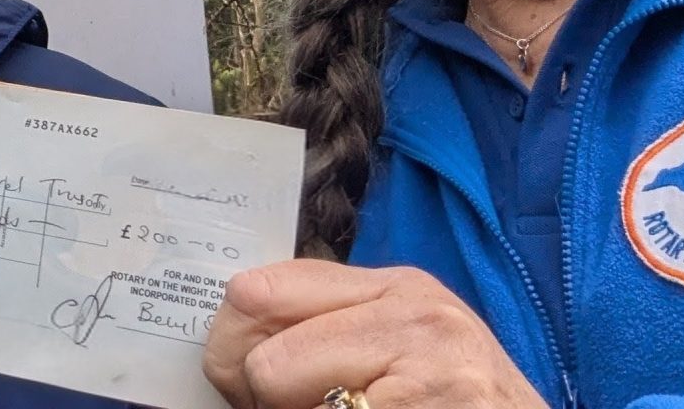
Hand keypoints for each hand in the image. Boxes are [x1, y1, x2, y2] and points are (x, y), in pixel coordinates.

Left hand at [202, 261, 548, 408]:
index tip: (255, 383)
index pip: (256, 292)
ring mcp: (434, 371)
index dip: (233, 347)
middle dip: (264, 399)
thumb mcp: (399, 347)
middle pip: (261, 357)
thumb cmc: (458, 406)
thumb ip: (323, 329)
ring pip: (280, 394)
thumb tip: (225, 346)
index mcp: (398, 287)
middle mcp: (417, 315)